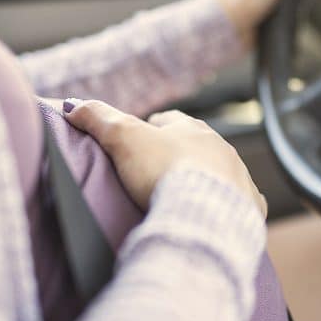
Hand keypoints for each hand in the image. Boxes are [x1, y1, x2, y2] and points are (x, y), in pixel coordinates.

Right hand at [64, 101, 266, 216]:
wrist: (204, 214)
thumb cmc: (165, 173)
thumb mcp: (124, 139)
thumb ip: (98, 119)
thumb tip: (72, 105)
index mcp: (193, 129)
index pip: (171, 121)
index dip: (154, 127)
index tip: (143, 137)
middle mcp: (222, 150)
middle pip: (199, 146)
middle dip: (182, 153)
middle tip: (161, 168)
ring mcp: (239, 179)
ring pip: (222, 173)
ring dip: (207, 179)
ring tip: (187, 195)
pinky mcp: (248, 208)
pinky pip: (241, 203)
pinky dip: (228, 207)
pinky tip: (216, 215)